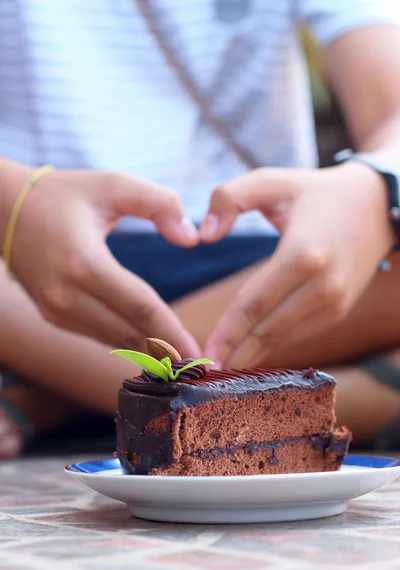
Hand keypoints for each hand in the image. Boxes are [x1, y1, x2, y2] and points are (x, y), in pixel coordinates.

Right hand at [1, 160, 199, 355]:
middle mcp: (66, 295)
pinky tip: (152, 346)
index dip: (173, 333)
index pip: (140, 307)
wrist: (2, 209)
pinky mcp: (53, 315)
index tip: (199, 354)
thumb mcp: (112, 185)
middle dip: (168, 352)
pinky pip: (99, 335)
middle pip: (129, 333)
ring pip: (114, 340)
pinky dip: (127, 342)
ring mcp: (56, 310)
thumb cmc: (64, 195)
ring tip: (183, 362)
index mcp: (84, 263)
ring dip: (149, 352)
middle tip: (200, 366)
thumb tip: (191, 238)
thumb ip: (159, 203)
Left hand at [199, 162, 394, 367]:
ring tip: (222, 371)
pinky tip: (250, 353)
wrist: (377, 206)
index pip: (254, 303)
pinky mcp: (339, 310)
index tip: (205, 355)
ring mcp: (334, 302)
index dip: (227, 332)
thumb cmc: (316, 193)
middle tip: (205, 374)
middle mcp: (322, 285)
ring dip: (252, 356)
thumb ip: (229, 198)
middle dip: (235, 354)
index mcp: (302, 253)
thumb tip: (204, 236)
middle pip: (268, 330)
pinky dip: (273, 346)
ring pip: (283, 338)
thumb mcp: (272, 181)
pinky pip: (298, 334)